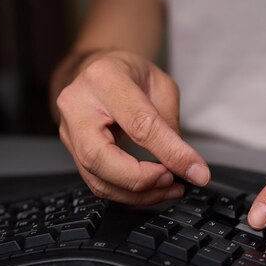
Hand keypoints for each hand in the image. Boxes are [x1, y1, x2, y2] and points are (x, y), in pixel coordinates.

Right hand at [56, 50, 209, 203]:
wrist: (96, 70)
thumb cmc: (128, 74)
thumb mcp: (160, 84)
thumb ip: (169, 123)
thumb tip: (183, 164)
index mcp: (104, 79)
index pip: (139, 124)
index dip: (171, 152)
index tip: (196, 170)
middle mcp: (77, 106)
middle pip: (101, 158)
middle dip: (141, 180)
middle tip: (172, 180)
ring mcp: (69, 131)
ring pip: (98, 179)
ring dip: (138, 194)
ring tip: (168, 189)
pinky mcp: (72, 152)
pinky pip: (98, 184)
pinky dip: (127, 194)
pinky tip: (150, 190)